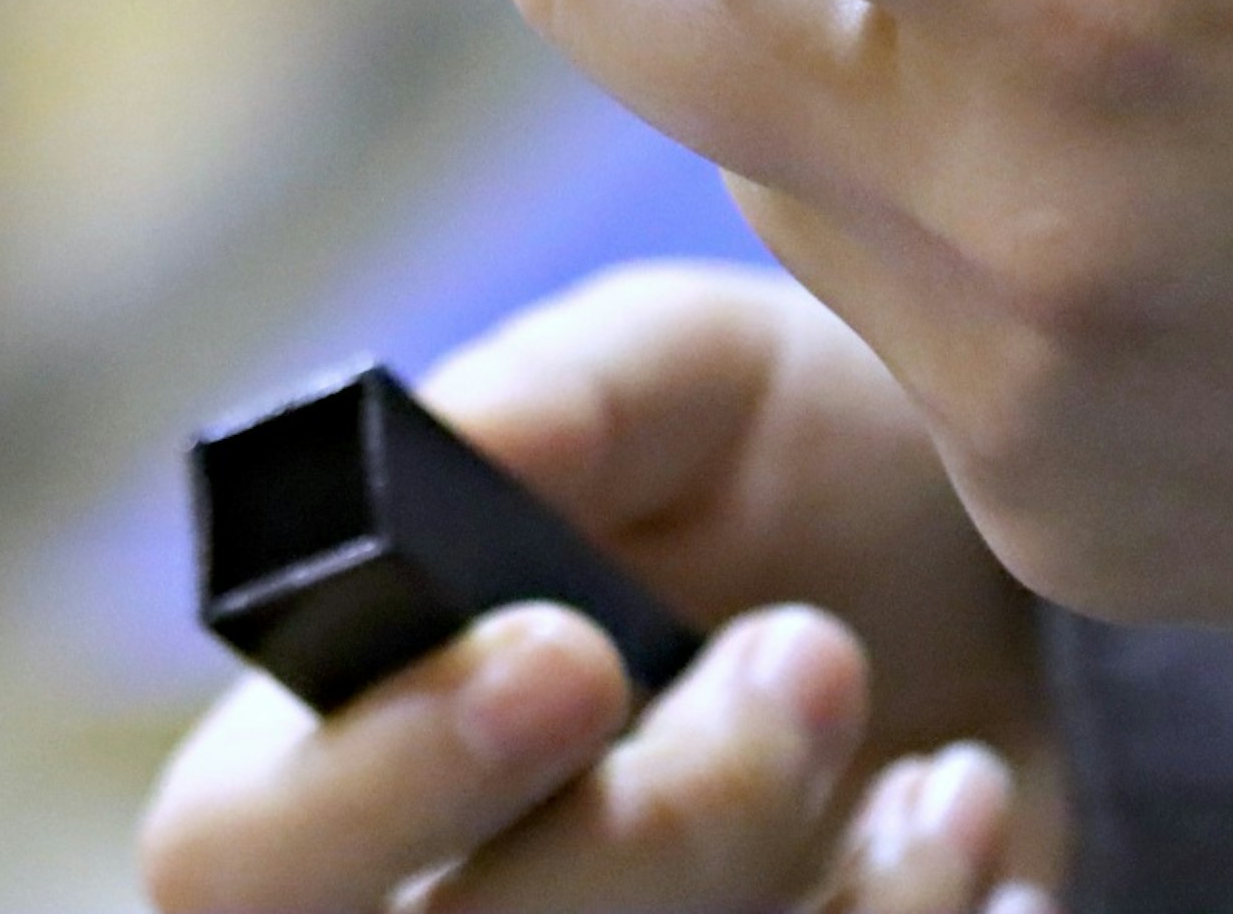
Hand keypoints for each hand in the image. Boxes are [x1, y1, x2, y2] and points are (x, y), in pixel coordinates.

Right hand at [140, 263, 1059, 912]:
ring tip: (920, 737)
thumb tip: (453, 433)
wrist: (999, 597)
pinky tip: (958, 806)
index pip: (234, 849)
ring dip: (828, 890)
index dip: (381, 781)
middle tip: (813, 650)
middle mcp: (434, 905)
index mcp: (340, 733)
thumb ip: (567, 391)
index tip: (574, 648)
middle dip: (665, 827)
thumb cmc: (784, 463)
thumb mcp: (695, 372)